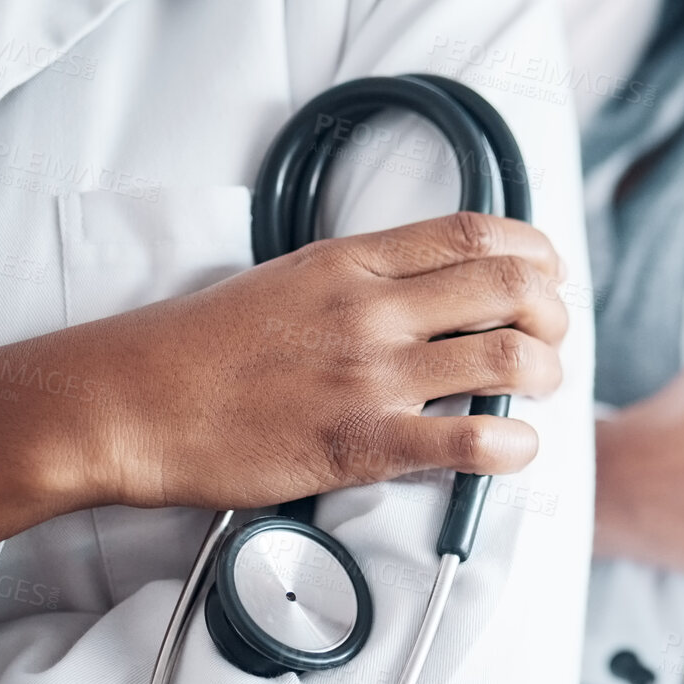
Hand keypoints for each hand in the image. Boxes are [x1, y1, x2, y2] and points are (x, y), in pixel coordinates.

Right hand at [0, 212, 567, 556]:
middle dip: (554, 315)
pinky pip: (470, 441)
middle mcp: (373, 309)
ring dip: (545, 376)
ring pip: (508, 359)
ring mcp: (371, 375)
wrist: (128, 404)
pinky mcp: (362, 442)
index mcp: (353, 261)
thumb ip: (363, 278)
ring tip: (538, 391)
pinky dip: (514, 446)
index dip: (537, 253)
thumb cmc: (201, 348)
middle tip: (551, 340)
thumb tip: (430, 286)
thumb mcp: (290, 280)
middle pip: (512, 290)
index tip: (548, 275)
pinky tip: (514, 449)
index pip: (477, 234)